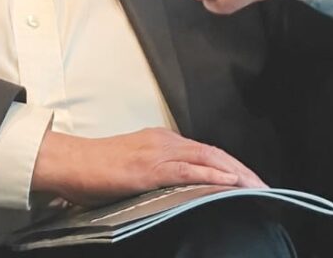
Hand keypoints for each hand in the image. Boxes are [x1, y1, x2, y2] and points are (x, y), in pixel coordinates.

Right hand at [30, 127, 265, 206]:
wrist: (67, 162)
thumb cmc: (94, 170)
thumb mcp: (133, 169)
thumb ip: (156, 175)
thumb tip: (179, 192)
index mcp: (160, 141)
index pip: (206, 152)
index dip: (232, 166)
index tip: (251, 182)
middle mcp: (163, 140)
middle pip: (214, 154)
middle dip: (243, 171)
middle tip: (265, 187)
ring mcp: (156, 152)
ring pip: (207, 159)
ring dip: (236, 174)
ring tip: (257, 188)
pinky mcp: (148, 168)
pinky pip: (187, 171)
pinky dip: (211, 177)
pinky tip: (229, 184)